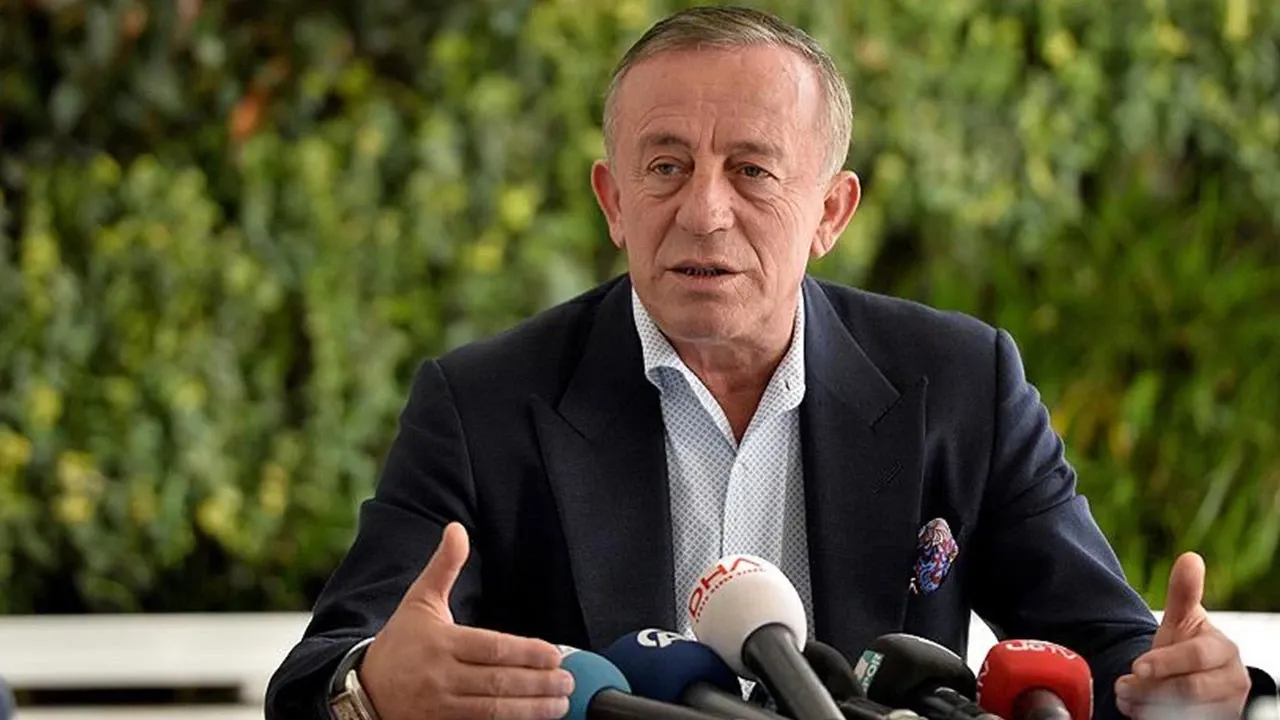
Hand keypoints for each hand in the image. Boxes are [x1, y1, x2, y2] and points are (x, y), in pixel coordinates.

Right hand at [360, 522, 573, 719]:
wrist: (362, 689)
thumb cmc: (400, 643)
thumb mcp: (420, 600)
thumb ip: (444, 566)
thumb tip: (457, 529)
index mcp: (441, 643)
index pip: (492, 649)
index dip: (526, 653)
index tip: (554, 655)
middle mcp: (441, 677)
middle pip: (498, 682)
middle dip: (538, 683)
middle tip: (567, 681)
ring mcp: (440, 708)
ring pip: (493, 711)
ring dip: (531, 709)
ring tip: (560, 704)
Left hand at [1115, 552, 1250, 718]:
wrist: (1193, 678)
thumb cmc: (1186, 646)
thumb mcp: (1181, 621)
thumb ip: (1183, 593)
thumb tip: (1190, 557)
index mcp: (1223, 651)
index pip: (1196, 657)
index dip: (1165, 662)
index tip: (1137, 667)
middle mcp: (1233, 681)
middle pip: (1191, 690)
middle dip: (1151, 688)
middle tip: (1123, 686)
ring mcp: (1228, 706)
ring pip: (1187, 712)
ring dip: (1148, 707)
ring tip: (1127, 698)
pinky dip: (1154, 719)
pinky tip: (1138, 711)